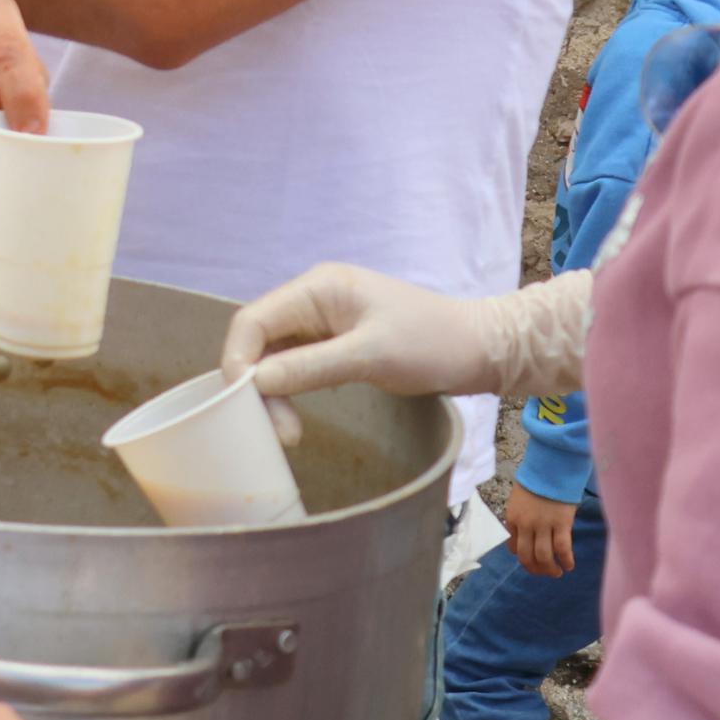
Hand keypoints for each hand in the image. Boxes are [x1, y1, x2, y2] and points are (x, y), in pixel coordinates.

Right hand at [221, 263, 593, 441]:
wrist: (482, 349)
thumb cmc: (432, 344)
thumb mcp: (370, 356)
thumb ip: (310, 366)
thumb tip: (255, 382)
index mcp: (318, 288)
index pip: (252, 321)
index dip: (238, 362)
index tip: (247, 405)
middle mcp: (314, 299)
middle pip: (258, 340)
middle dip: (256, 385)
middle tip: (278, 431)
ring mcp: (325, 321)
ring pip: (274, 356)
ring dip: (272, 393)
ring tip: (288, 431)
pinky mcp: (336, 343)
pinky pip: (295, 365)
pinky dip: (289, 391)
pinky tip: (296, 414)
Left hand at [503, 482, 577, 576]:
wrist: (551, 467)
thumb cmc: (537, 480)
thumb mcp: (520, 499)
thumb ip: (522, 516)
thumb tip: (529, 533)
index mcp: (513, 519)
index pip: (513, 547)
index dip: (523, 557)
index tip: (532, 559)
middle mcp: (525, 525)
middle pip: (527, 556)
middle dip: (535, 569)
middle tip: (545, 572)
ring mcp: (543, 525)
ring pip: (543, 556)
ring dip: (550, 569)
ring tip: (557, 572)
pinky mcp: (561, 524)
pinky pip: (562, 548)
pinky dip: (566, 560)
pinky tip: (570, 566)